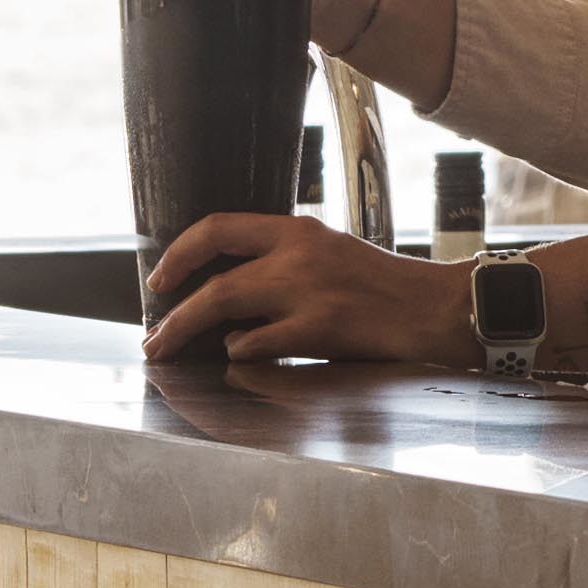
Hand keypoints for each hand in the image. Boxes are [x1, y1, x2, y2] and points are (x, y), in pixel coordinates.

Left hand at [136, 209, 464, 374]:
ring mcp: (308, 292)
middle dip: (173, 310)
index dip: (180, 253)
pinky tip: (238, 358)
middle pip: (215, 279)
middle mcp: (299, 255)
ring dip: (188, 331)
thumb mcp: (332, 254)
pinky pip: (258, 344)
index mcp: (300, 230)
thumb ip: (285, 263)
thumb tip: (230, 294)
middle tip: (152, 335)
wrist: (435, 308)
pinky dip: (240, 352)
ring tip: (168, 351)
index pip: (221, 228)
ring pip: (224, 307)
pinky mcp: (319, 329)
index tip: (160, 278)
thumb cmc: (385, 288)